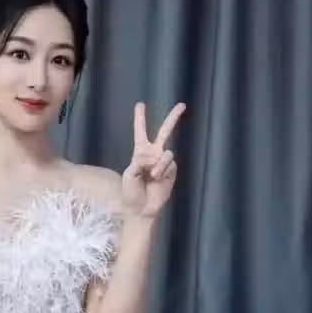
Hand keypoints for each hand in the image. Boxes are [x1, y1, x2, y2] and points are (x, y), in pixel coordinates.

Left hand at [122, 102, 185, 216]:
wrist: (142, 208)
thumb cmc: (131, 191)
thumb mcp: (129, 174)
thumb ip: (139, 161)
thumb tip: (154, 155)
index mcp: (140, 152)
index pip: (140, 132)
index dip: (140, 118)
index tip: (140, 104)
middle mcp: (153, 153)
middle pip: (165, 132)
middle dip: (173, 118)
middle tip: (182, 105)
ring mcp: (164, 162)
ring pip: (166, 153)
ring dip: (158, 165)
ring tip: (151, 176)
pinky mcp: (172, 170)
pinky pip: (169, 164)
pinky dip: (162, 170)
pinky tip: (157, 178)